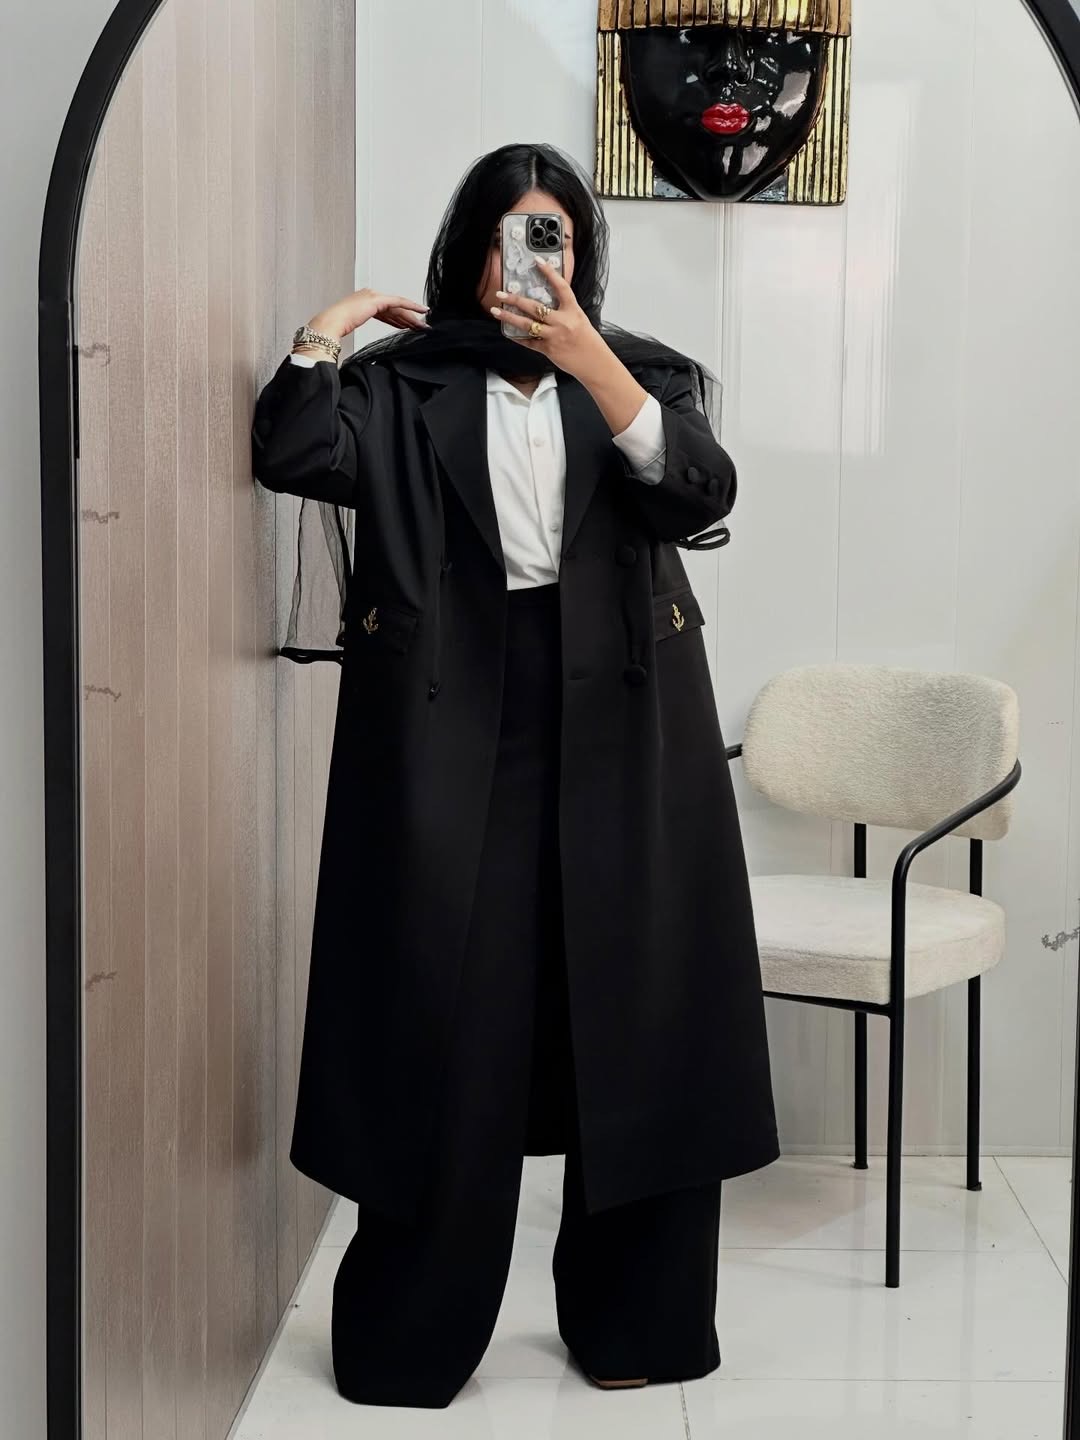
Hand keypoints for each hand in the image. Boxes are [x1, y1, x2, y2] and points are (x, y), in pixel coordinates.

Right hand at [308, 288, 428, 341]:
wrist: (331, 323)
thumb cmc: (337, 327)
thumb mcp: (353, 326)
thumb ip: (362, 325)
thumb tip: (369, 338)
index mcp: (363, 301)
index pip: (386, 311)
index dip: (399, 319)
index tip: (409, 326)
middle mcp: (370, 295)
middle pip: (394, 308)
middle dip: (409, 318)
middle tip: (421, 327)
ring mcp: (373, 296)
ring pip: (398, 307)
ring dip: (412, 317)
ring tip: (423, 325)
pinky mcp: (377, 300)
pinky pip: (399, 303)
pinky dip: (411, 307)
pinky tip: (421, 311)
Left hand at [490, 258, 605, 379]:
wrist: (594, 363)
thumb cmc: (588, 340)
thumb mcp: (579, 318)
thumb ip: (564, 309)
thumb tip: (547, 302)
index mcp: (573, 311)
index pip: (561, 287)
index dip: (550, 272)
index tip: (538, 261)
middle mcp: (562, 322)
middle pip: (535, 307)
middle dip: (515, 299)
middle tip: (501, 294)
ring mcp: (554, 336)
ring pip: (526, 324)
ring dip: (509, 317)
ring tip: (496, 311)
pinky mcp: (549, 350)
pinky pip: (529, 342)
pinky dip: (518, 337)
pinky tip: (508, 332)